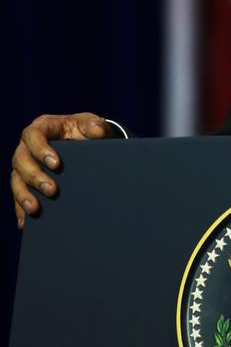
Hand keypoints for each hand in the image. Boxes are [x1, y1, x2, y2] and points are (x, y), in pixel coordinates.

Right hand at [11, 112, 115, 228]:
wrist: (85, 141)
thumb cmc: (85, 129)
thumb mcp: (92, 124)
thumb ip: (95, 125)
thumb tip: (97, 132)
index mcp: (42, 127)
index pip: (34, 135)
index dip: (41, 149)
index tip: (56, 164)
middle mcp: (27, 146)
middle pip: (21, 160)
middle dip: (35, 176)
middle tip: (52, 190)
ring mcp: (24, 164)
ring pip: (16, 180)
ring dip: (24, 195)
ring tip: (35, 209)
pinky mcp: (25, 181)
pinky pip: (18, 195)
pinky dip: (20, 209)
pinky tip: (25, 222)